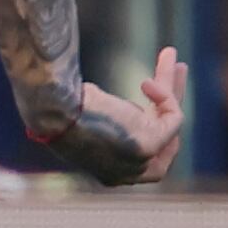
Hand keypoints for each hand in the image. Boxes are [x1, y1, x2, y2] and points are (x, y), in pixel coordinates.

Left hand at [39, 46, 186, 185]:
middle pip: (162, 135)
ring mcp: (140, 163)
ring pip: (169, 121)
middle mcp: (129, 174)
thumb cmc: (58, 113)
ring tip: (170, 53)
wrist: (52, 113)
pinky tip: (145, 82)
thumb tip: (117, 106)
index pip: (148, 152)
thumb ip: (109, 123)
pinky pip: (174, 118)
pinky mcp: (148, 146)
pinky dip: (165, 95)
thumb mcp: (86, 123)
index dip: (153, 121)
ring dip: (171, 86)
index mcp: (112, 173)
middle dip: (169, 100)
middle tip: (174, 71)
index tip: (152, 96)